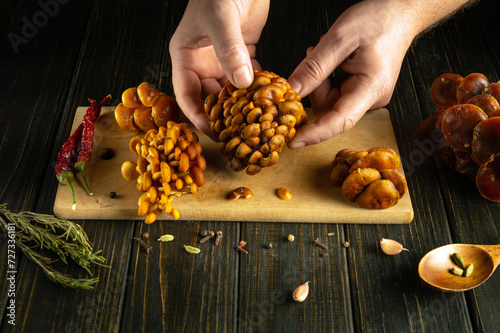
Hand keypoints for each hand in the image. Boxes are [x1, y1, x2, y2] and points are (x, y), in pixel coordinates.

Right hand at [169, 0, 269, 138]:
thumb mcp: (221, 17)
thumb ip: (228, 49)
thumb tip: (241, 83)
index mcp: (186, 55)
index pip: (186, 94)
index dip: (198, 116)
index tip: (213, 132)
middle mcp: (202, 61)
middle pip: (209, 98)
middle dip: (222, 116)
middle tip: (239, 132)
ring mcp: (222, 58)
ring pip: (230, 91)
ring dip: (242, 104)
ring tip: (256, 119)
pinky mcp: (242, 53)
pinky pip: (248, 77)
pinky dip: (257, 88)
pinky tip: (268, 97)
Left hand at [287, 0, 420, 148]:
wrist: (400, 13)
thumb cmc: (377, 20)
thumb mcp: (340, 38)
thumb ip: (314, 67)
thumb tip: (292, 92)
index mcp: (372, 88)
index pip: (340, 121)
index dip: (315, 133)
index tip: (292, 142)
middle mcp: (372, 99)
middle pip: (329, 110)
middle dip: (315, 87)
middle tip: (316, 55)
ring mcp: (367, 97)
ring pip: (329, 102)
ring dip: (319, 80)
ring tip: (328, 52)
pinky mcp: (361, 92)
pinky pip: (334, 94)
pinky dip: (326, 78)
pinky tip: (333, 59)